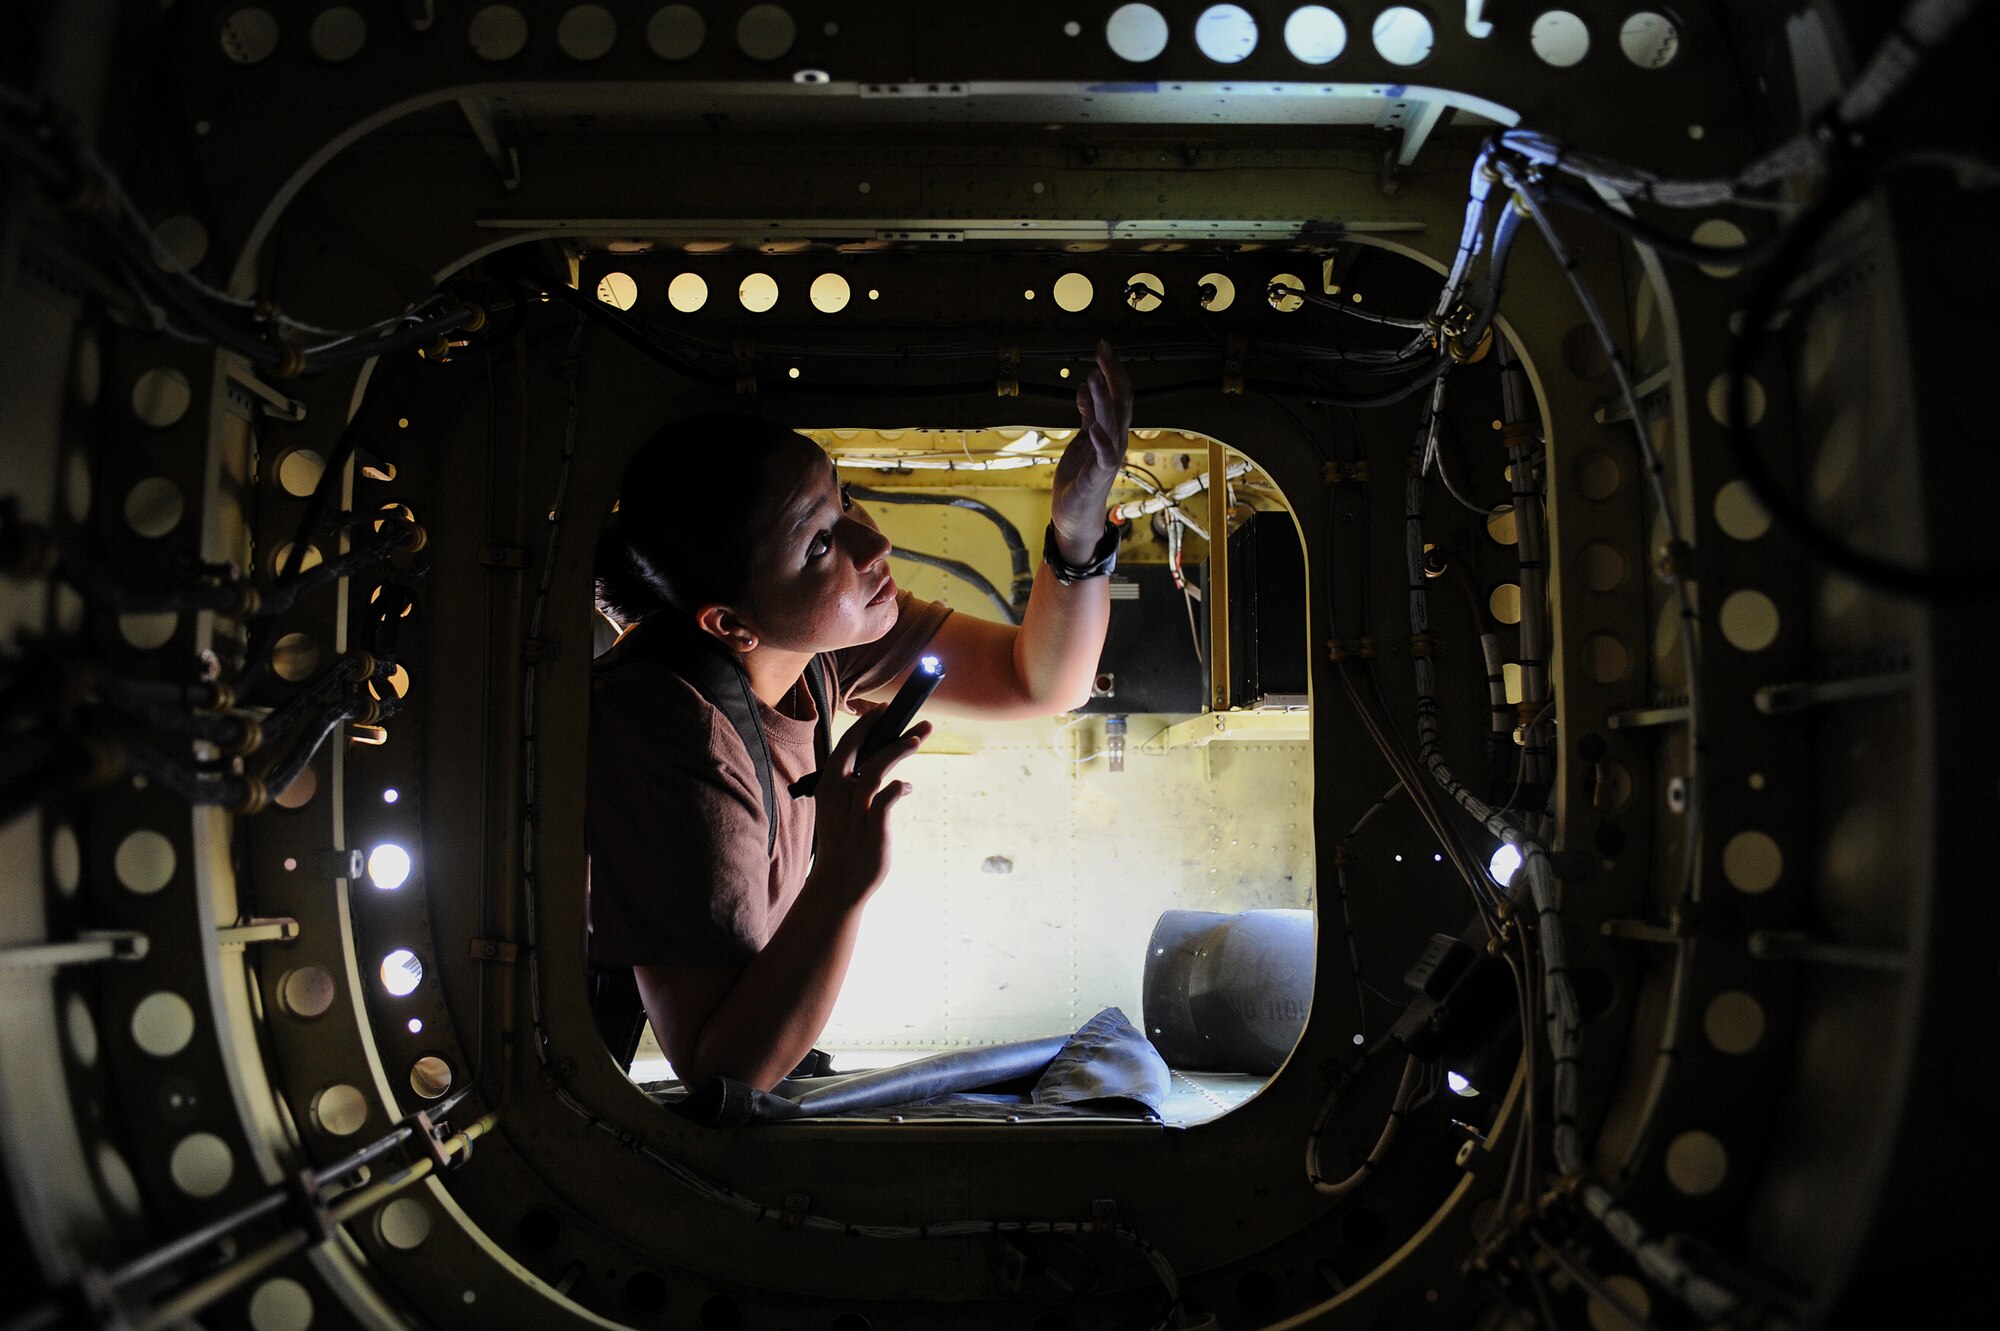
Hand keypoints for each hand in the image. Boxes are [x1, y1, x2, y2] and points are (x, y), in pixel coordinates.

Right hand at [809, 703, 929, 904]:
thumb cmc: (844, 843)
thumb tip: (893, 775)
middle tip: (907, 717)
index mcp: (828, 786)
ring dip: (897, 751)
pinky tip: (907, 787)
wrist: (838, 885)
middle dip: (882, 729)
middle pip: (858, 751)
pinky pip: (886, 800)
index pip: (846, 746)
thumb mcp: (843, 811)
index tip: (883, 711)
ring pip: (875, 771)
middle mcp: (838, 795)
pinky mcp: (873, 828)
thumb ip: (860, 788)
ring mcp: (855, 811)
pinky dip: (899, 788)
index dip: (865, 726)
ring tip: (918, 739)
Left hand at [1051, 340, 1133, 563]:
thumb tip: (1083, 388)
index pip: (1118, 395)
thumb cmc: (1079, 479)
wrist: (1074, 515)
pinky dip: (1100, 442)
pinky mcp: (1097, 477)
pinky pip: (1104, 457)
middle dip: (1112, 376)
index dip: (1112, 371)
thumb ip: (1086, 415)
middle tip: (1103, 352)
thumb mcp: (1081, 439)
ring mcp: (1109, 459)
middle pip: (1120, 403)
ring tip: (1094, 378)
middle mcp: (1116, 441)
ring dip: (1104, 401)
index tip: (1103, 348)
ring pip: (1113, 424)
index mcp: (1111, 431)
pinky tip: (1093, 428)